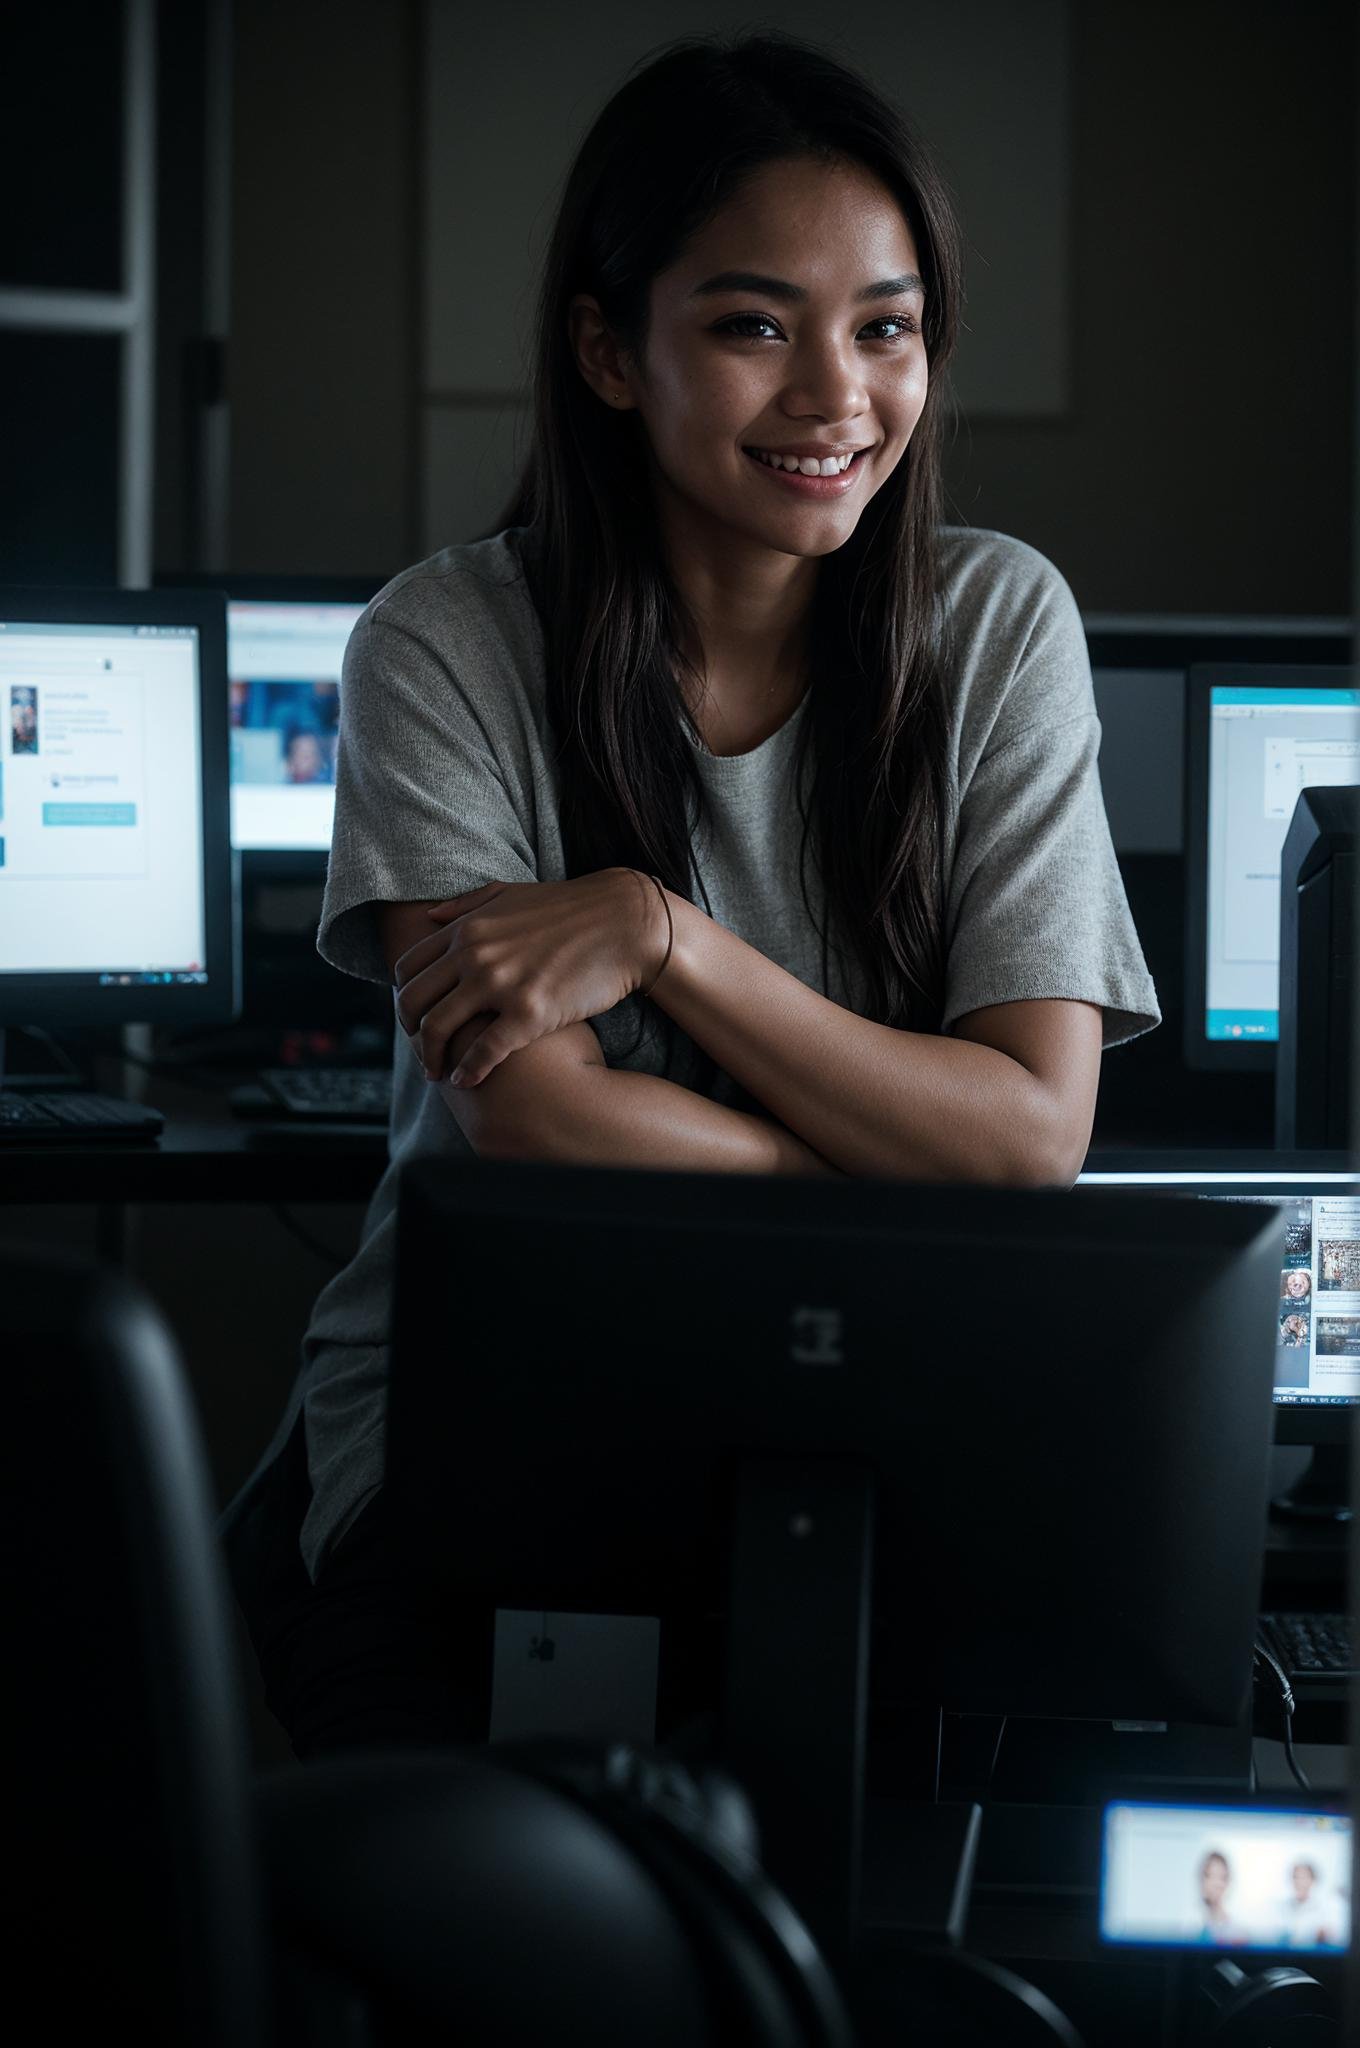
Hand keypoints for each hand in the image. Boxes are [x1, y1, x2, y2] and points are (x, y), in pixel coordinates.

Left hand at [393, 869, 668, 1086]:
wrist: (626, 923)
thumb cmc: (572, 909)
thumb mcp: (511, 894)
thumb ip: (467, 905)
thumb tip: (430, 918)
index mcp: (467, 929)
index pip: (409, 970)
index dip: (405, 999)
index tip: (415, 1019)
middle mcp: (474, 955)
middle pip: (414, 1002)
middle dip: (410, 1033)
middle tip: (422, 1051)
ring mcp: (500, 984)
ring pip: (438, 1029)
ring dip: (431, 1057)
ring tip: (437, 1073)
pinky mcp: (529, 1012)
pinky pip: (483, 1051)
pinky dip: (468, 1071)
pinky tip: (466, 1081)